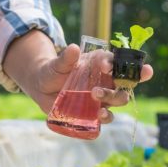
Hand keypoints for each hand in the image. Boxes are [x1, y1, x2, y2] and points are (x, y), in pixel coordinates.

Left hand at [8, 34, 153, 124]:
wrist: (42, 87)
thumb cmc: (53, 71)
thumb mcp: (57, 64)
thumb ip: (65, 58)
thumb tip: (74, 48)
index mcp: (102, 63)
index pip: (119, 61)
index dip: (122, 63)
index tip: (106, 66)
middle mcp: (107, 79)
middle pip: (124, 83)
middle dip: (117, 88)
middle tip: (96, 91)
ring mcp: (103, 96)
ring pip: (119, 99)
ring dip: (113, 101)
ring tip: (97, 104)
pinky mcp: (95, 110)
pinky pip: (106, 116)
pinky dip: (105, 118)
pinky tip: (99, 117)